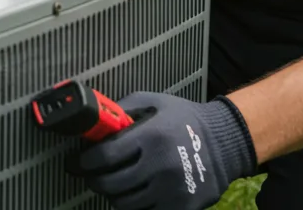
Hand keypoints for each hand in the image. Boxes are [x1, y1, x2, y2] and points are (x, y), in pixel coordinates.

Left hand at [68, 92, 257, 209]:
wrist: (226, 142)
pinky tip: (136, 194)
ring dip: (114, 195)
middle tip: (91, 175)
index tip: (76, 163)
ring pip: (125, 204)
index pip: (103, 157)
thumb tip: (94, 122)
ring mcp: (172, 191)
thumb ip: (122, 109)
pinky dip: (136, 206)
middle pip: (110, 184)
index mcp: (151, 137)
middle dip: (94, 180)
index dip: (84, 162)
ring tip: (115, 184)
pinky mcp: (182, 208)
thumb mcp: (154, 102)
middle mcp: (161, 166)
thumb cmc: (185, 120)